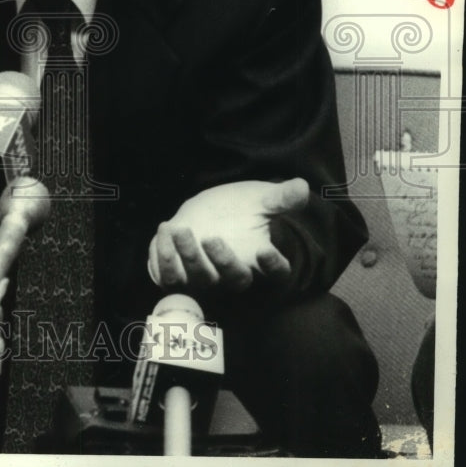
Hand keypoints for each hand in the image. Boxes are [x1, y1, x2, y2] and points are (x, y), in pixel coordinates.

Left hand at [147, 178, 309, 292]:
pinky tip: (163, 233)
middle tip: (210, 237)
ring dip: (186, 258)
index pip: (276, 272)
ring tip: (177, 228)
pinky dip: (163, 260)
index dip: (272, 265)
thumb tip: (302, 186)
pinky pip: (169, 278)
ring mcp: (206, 277)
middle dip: (221, 262)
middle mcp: (233, 274)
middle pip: (233, 280)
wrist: (207, 214)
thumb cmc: (239, 209)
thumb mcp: (260, 199)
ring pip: (198, 280)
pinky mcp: (179, 275)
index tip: (265, 249)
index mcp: (260, 258)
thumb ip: (281, 197)